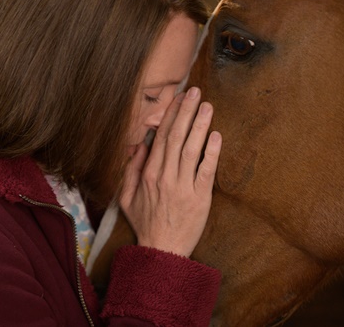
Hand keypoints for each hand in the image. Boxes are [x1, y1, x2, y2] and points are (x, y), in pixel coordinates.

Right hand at [119, 86, 221, 256]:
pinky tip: (216, 135)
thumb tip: (141, 145)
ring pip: (190, 149)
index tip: (178, 98)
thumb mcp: (127, 196)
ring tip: (207, 106)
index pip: (161, 137)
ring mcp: (183, 187)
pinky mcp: (200, 199)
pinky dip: (211, 152)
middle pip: (176, 137)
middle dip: (186, 111)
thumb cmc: (145, 223)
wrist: (162, 251)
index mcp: (149, 174)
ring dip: (199, 125)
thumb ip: (132, 169)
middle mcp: (165, 177)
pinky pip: (206, 171)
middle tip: (196, 92)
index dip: (171, 115)